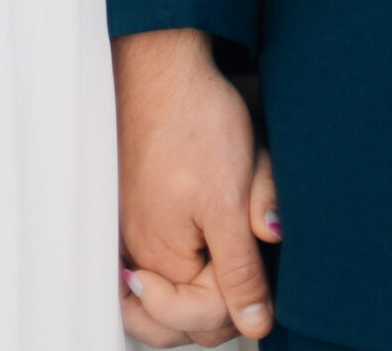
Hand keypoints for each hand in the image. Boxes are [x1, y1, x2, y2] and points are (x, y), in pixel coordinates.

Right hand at [115, 29, 278, 342]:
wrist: (166, 68)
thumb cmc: (195, 122)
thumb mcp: (231, 200)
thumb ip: (242, 269)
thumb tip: (256, 322)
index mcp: (159, 257)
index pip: (204, 321)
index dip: (241, 306)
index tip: (260, 276)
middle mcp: (137, 253)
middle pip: (177, 321)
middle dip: (217, 311)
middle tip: (248, 286)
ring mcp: (131, 234)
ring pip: (162, 301)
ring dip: (191, 303)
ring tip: (223, 288)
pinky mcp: (134, 212)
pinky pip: (150, 270)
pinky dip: (168, 284)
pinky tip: (189, 272)